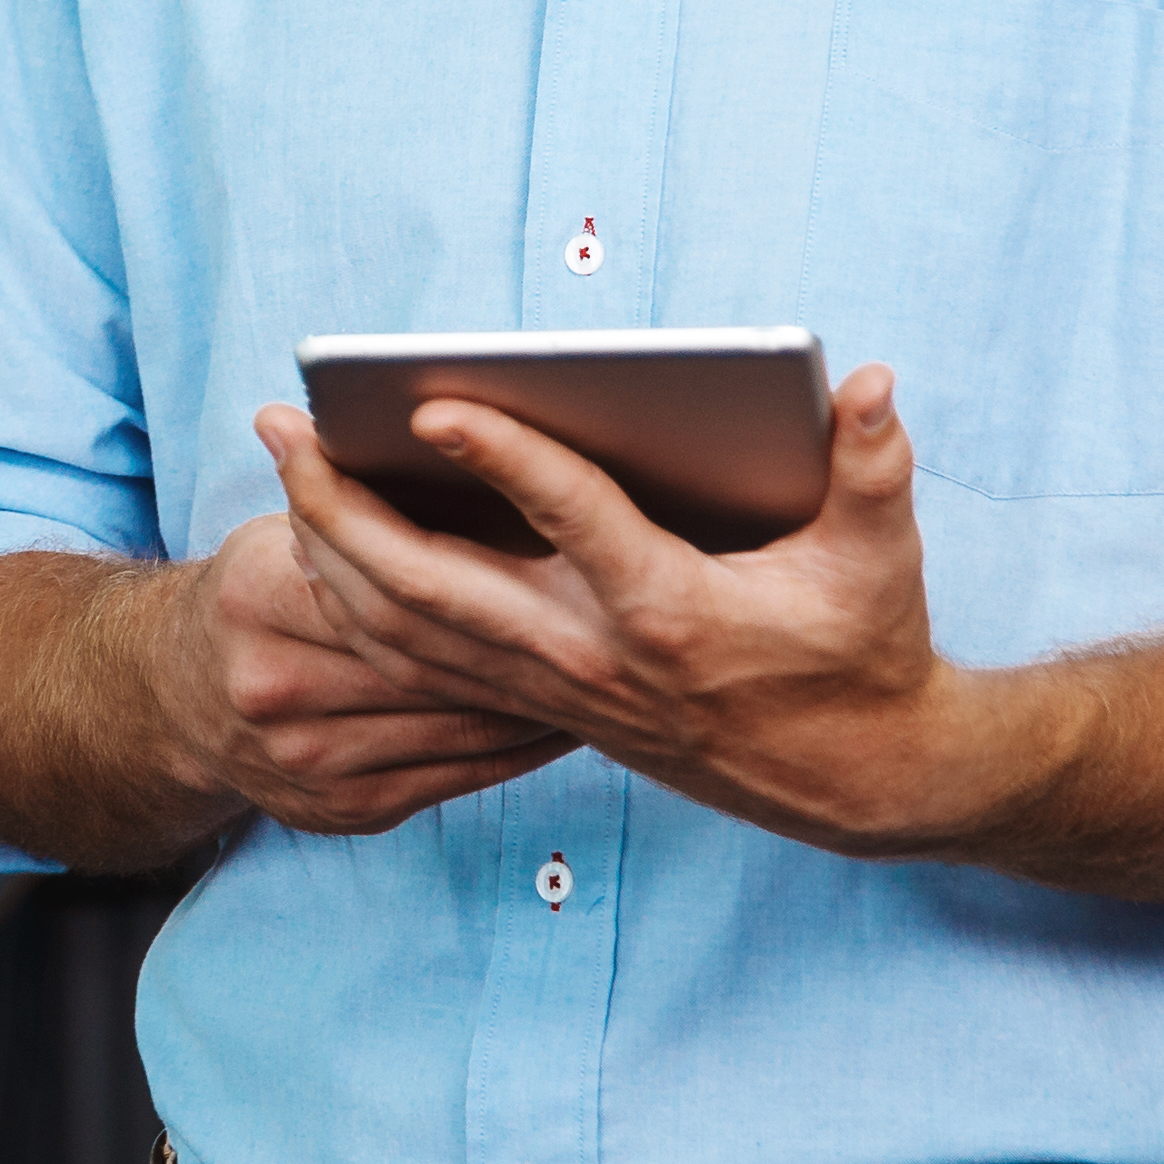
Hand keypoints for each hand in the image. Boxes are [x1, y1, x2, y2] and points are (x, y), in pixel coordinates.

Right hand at [152, 509, 582, 836]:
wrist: (172, 705)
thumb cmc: (249, 601)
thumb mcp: (272, 536)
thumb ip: (326, 494)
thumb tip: (341, 414)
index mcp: (256, 598)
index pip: (387, 575)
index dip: (479, 563)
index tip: (558, 544)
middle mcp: (274, 686)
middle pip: (429, 656)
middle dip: (525, 638)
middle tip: (611, 612)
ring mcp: (307, 758)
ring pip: (454, 722)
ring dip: (537, 698)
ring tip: (607, 665)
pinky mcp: (341, 810)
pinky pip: (456, 776)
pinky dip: (515, 746)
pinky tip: (562, 718)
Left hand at [239, 366, 1035, 859]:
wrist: (853, 780)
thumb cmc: (863, 653)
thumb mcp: (880, 561)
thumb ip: (873, 469)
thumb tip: (871, 383)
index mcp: (668, 610)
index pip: (570, 519)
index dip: (504, 457)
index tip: (433, 403)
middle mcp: (592, 654)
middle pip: (435, 584)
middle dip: (344, 504)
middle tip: (282, 424)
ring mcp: (554, 688)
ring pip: (408, 629)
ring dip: (331, 548)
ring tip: (284, 466)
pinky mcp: (540, 704)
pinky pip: (420, 661)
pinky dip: (358, 603)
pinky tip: (322, 544)